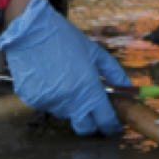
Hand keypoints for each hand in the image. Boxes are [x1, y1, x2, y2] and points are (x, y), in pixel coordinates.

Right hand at [0, 0, 127, 135]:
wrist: (30, 31)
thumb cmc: (65, 38)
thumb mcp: (95, 53)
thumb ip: (114, 73)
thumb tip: (128, 88)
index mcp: (88, 89)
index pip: (104, 121)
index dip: (111, 125)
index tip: (113, 125)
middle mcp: (69, 102)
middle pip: (84, 128)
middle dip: (91, 123)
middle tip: (92, 110)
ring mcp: (49, 103)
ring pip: (65, 114)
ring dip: (70, 105)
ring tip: (65, 80)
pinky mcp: (32, 101)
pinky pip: (48, 105)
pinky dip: (52, 97)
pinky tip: (49, 78)